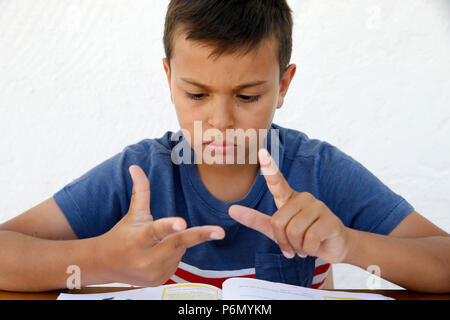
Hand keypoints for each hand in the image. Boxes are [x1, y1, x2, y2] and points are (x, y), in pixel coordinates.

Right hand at [98, 165, 224, 285]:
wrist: (105, 265)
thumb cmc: (122, 236)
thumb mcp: (133, 214)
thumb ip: (141, 191)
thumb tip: (136, 167)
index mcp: (138, 238)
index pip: (156, 230)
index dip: (169, 226)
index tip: (182, 223)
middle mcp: (145, 258)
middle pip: (177, 243)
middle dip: (199, 235)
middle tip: (220, 232)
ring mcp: (152, 272)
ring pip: (179, 251)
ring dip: (176, 244)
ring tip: (157, 244)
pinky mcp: (158, 281)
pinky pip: (176, 263)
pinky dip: (172, 255)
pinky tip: (158, 255)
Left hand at [229, 149, 349, 262]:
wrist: (333, 246)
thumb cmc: (302, 236)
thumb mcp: (276, 230)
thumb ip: (255, 220)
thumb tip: (231, 210)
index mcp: (289, 198)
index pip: (277, 182)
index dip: (270, 168)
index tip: (262, 152)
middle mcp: (303, 198)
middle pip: (279, 222)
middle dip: (283, 241)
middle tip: (293, 246)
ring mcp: (318, 206)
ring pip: (293, 232)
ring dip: (297, 247)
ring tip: (304, 246)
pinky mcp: (329, 220)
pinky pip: (309, 239)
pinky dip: (309, 249)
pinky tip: (315, 247)